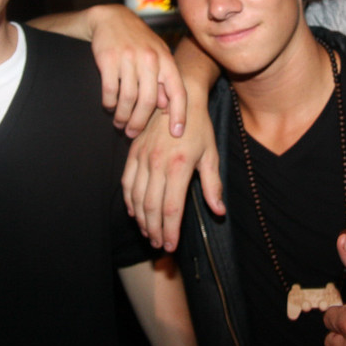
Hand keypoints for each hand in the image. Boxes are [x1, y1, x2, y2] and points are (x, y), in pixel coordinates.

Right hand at [87, 6, 186, 137]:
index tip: (178, 133)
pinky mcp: (108, 58)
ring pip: (128, 98)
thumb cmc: (139, 41)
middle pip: (149, 101)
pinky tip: (109, 105)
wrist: (111, 18)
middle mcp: (150, 59)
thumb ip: (163, 80)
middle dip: (140, 123)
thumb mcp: (157, 56)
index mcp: (165, 59)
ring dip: (123, 116)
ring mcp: (129, 58)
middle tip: (132, 133)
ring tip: (119, 123)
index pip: (178, 91)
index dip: (180, 114)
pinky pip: (110, 90)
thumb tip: (165, 107)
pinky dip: (109, 103)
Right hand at [122, 105, 223, 250]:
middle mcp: (157, 164)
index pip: (171, 208)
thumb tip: (219, 211)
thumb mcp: (211, 155)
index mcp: (179, 166)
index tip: (170, 245)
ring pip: (137, 198)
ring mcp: (143, 158)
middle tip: (159, 245)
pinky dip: (129, 200)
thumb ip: (212, 185)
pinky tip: (135, 212)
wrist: (179, 99)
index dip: (170, 231)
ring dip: (142, 220)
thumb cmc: (199, 128)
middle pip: (152, 207)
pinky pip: (127, 182)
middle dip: (154, 230)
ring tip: (148, 233)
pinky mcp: (133, 152)